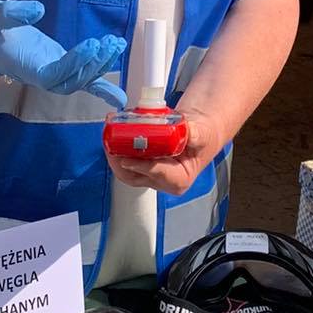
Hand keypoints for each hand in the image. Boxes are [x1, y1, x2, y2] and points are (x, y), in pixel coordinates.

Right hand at [0, 0, 127, 106]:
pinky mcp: (58, 67)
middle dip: (93, 65)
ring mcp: (51, 73)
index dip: (74, 64)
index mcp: (25, 67)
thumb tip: (38, 9)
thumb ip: (10, 12)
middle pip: (71, 82)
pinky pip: (81, 83)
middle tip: (109, 43)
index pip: (54, 74)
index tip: (91, 45)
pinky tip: (119, 98)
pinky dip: (101, 89)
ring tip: (117, 44)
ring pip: (79, 81)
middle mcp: (40, 76)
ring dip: (100, 66)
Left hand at [106, 102, 223, 197]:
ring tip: (108, 136)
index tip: (127, 158)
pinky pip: (126, 162)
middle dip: (119, 161)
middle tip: (111, 143)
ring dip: (115, 155)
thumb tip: (184, 132)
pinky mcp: (142, 167)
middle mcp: (162, 181)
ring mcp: (150, 175)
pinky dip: (118, 149)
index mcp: (179, 179)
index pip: (157, 174)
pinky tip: (113, 134)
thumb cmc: (203, 135)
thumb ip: (194, 134)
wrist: (200, 130)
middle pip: (135, 176)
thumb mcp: (202, 134)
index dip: (141, 166)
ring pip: (126, 171)